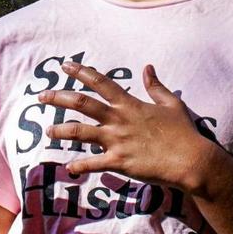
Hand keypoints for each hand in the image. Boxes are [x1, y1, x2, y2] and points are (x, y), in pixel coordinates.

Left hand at [39, 62, 216, 193]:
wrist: (191, 160)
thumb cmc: (183, 132)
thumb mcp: (171, 104)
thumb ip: (156, 86)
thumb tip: (147, 68)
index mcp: (129, 104)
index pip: (100, 82)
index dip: (81, 72)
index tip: (65, 66)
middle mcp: (119, 120)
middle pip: (81, 103)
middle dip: (58, 98)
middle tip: (42, 96)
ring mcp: (117, 141)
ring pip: (80, 132)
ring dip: (61, 131)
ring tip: (47, 132)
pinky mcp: (119, 162)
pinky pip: (93, 164)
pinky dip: (79, 166)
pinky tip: (69, 168)